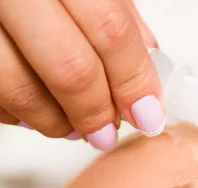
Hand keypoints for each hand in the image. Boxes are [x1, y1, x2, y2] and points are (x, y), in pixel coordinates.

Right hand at [0, 0, 164, 149]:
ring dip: (57, 122)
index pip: (110, 30)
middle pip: (70, 67)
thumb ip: (116, 14)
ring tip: (74, 127)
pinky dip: (17, 114)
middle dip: (97, 111)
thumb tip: (149, 67)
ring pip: (22, 90)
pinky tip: (34, 111)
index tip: (148, 113)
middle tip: (108, 131)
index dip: (134, 80)